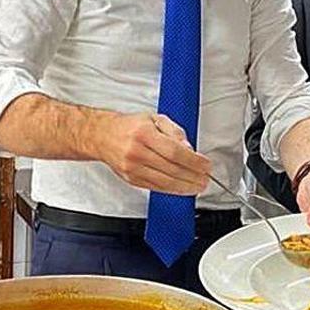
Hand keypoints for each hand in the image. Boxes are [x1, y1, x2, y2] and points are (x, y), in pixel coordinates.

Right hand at [94, 113, 209, 195]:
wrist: (103, 136)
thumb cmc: (129, 127)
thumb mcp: (155, 119)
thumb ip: (175, 132)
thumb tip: (189, 148)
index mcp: (144, 134)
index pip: (174, 151)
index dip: (193, 161)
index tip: (205, 165)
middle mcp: (136, 152)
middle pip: (171, 169)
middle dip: (193, 176)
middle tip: (206, 178)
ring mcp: (132, 168)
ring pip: (165, 182)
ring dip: (185, 187)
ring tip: (198, 186)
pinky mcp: (131, 179)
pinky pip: (156, 188)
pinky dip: (172, 190)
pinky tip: (182, 189)